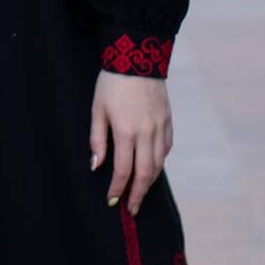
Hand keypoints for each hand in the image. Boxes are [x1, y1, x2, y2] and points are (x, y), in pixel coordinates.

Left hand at [90, 70, 172, 216]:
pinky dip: (159, 161)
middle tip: (131, 209)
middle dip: (137, 194)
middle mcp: (146, 133)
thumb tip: (96, 165)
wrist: (137, 55)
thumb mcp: (97, 108)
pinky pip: (166, 147)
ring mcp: (159, 126)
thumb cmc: (111, 82)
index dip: (117, 188)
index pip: (123, 170)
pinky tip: (152, 166)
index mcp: (126, 131)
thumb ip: (97, 138)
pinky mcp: (168, 119)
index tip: (112, 200)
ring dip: (149, 181)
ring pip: (158, 163)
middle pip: (144, 173)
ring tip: (141, 192)